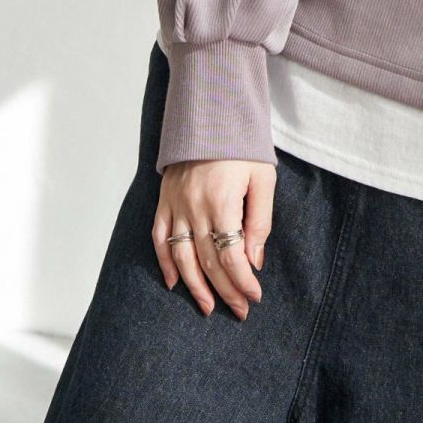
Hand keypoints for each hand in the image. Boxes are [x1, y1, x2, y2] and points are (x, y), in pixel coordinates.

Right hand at [153, 159, 273, 318]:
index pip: (231, 256)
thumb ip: (259, 220)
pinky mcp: (164, 199)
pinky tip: (174, 282)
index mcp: (222, 202)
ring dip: (194, 286)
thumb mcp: (263, 178)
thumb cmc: (243, 145)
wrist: (211, 112)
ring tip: (208, 307)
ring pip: (181, 257)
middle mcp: (194, 207)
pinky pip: (159, 237)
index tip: (254, 297)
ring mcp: (175, 204)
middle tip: (240, 311)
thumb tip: (255, 261)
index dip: (242, 281)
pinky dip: (165, 262)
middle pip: (207, 261)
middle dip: (225, 290)